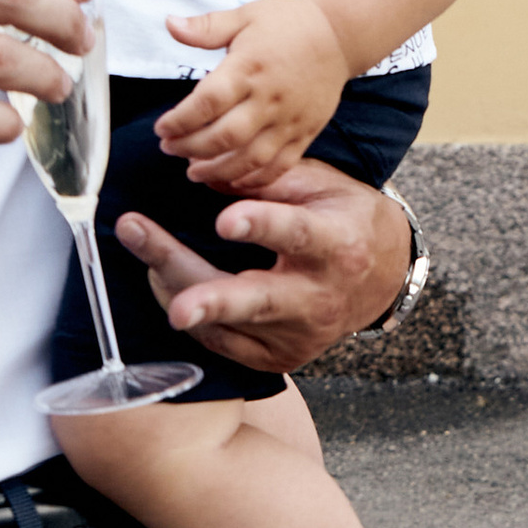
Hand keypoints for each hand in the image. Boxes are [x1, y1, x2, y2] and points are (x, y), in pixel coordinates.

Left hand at [112, 161, 411, 373]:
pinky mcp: (281, 358)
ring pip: (229, 325)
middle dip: (210, 298)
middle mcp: (319, 299)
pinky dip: (192, 315)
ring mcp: (299, 335)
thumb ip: (269, 178)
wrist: (383, 280)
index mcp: (336, 246)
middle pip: (257, 300)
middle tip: (169, 290)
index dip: (262, 227)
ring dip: (178, 291)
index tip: (224, 221)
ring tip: (144, 251)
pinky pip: (224, 343)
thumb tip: (208, 169)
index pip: (297, 235)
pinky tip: (167, 283)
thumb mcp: (322, 185)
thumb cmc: (345, 222)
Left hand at [156, 0, 352, 194]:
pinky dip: (255, 179)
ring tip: (194, 172)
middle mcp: (269, 99)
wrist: (338, 34)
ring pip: (250, 159)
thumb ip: (206, 27)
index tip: (162, 129)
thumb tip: (170, 24)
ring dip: (218, 171)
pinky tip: (233, 180)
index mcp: (248, 68)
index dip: (181, 121)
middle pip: (225, 137)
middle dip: (191, 148)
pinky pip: (279, 166)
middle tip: (170, 150)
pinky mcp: (305, 134)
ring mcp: (289, 121)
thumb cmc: (287, 23)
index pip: (207, 102)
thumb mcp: (244, 16)